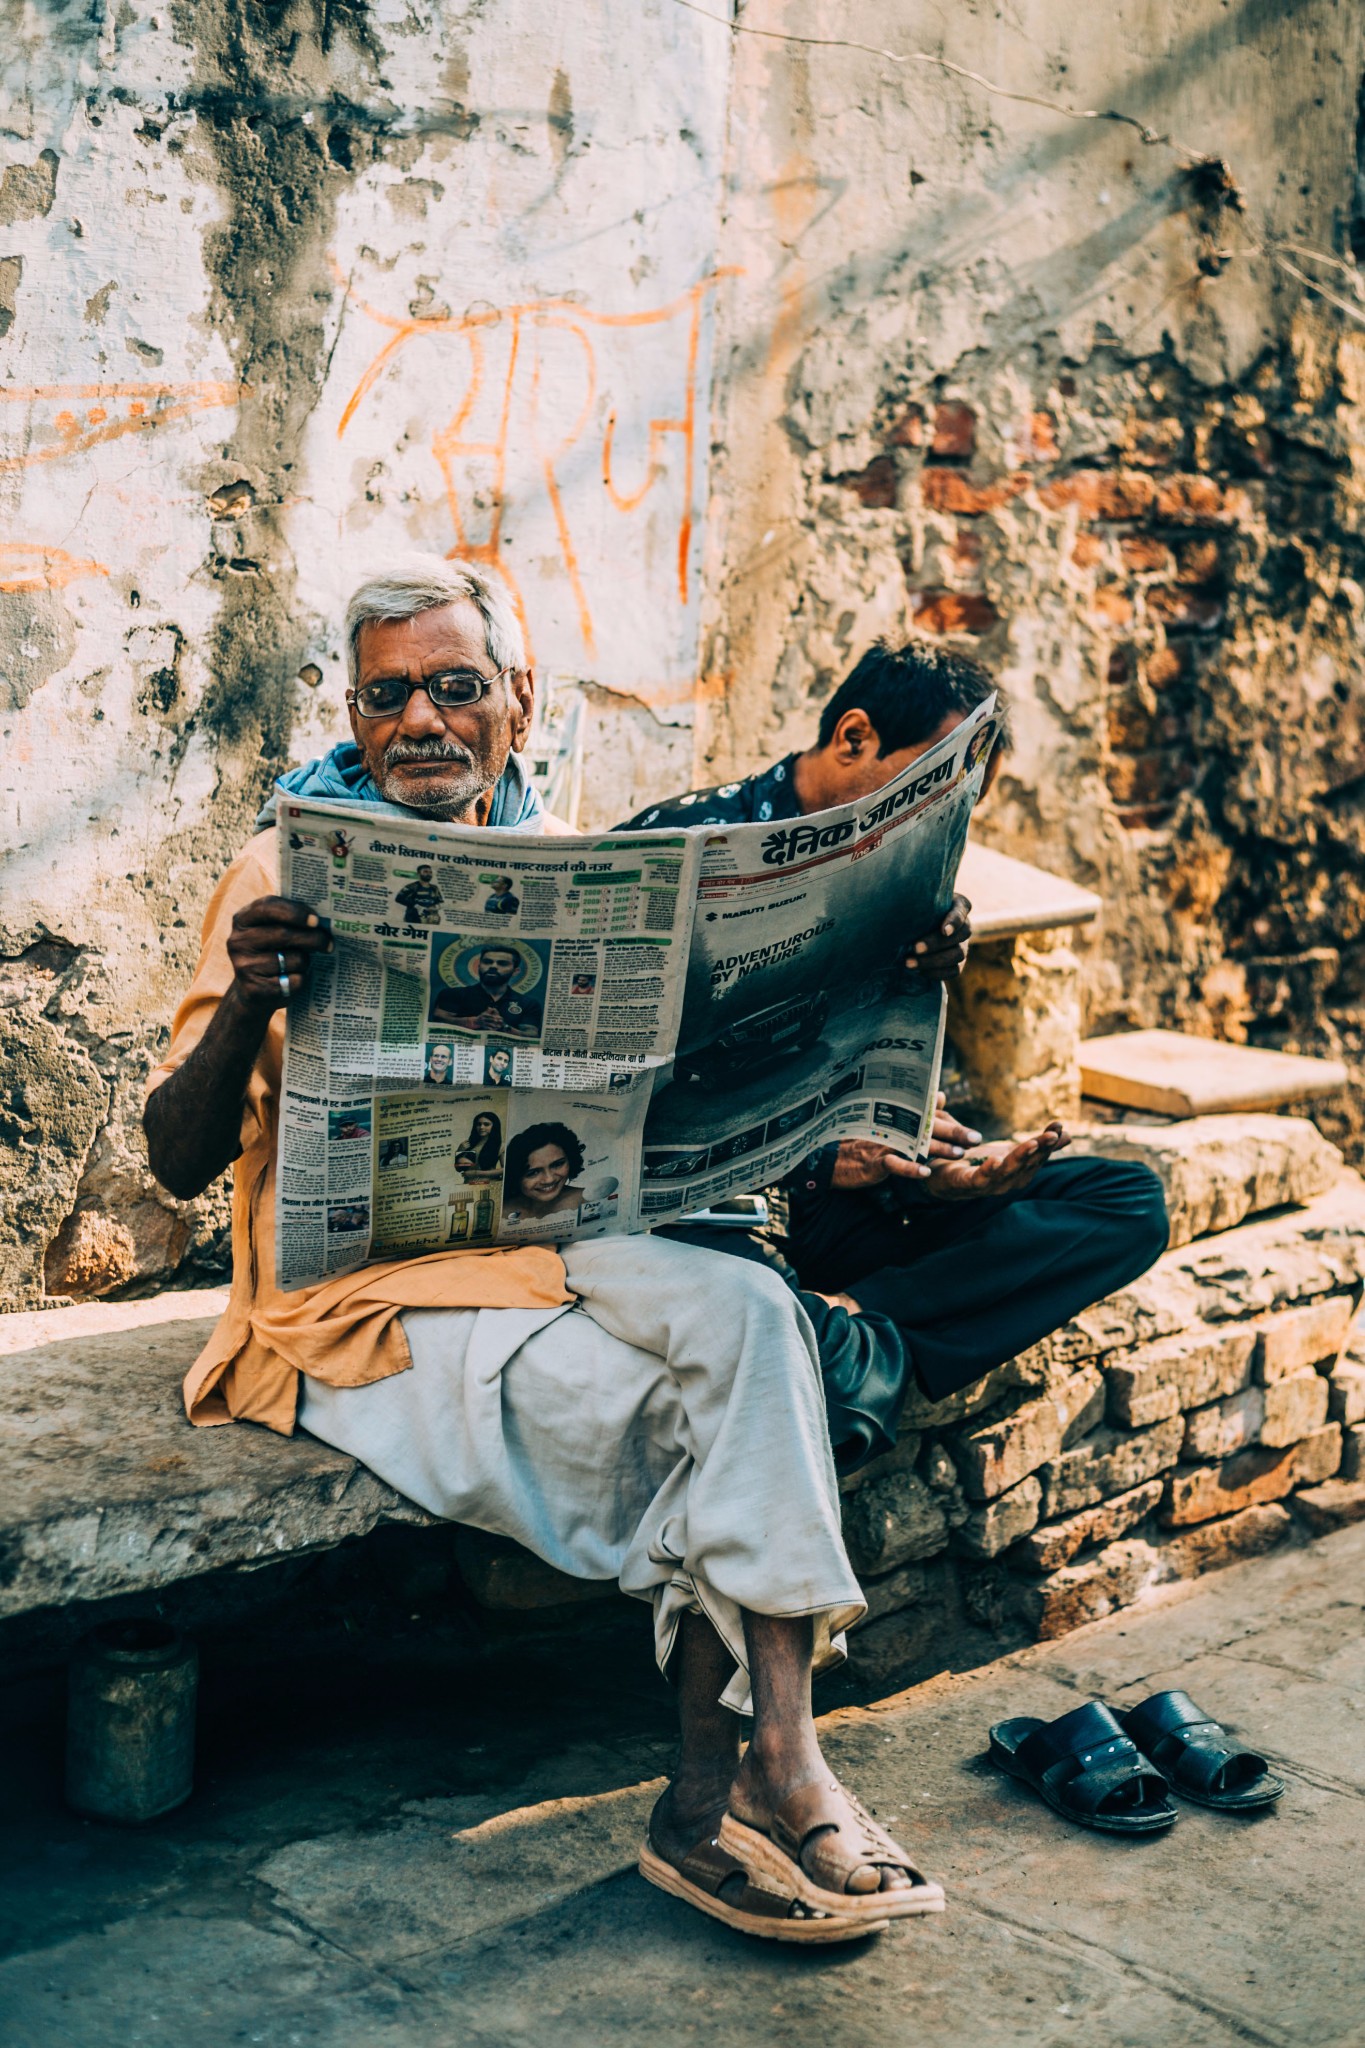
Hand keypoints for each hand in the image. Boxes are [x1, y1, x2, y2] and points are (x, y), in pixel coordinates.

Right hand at [226, 896, 332, 1013]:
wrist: (255, 992)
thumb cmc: (271, 953)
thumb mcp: (273, 931)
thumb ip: (290, 920)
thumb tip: (323, 920)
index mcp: (242, 920)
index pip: (267, 907)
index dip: (295, 912)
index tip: (316, 920)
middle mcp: (238, 942)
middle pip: (284, 934)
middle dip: (313, 938)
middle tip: (329, 943)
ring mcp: (244, 967)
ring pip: (293, 959)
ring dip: (306, 962)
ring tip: (302, 963)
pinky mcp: (255, 990)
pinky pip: (294, 981)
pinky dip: (301, 980)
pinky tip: (293, 979)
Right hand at [827, 1094, 981, 1188]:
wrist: (829, 1156)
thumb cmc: (861, 1139)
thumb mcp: (890, 1125)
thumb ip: (917, 1113)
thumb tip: (941, 1096)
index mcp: (897, 1117)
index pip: (929, 1118)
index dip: (952, 1124)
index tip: (973, 1133)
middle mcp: (892, 1126)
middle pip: (927, 1126)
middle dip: (953, 1132)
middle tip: (975, 1138)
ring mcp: (883, 1142)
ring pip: (915, 1143)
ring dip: (938, 1148)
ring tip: (959, 1153)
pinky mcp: (873, 1160)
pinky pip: (894, 1163)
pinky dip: (910, 1167)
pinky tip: (926, 1171)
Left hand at [903, 893, 971, 982]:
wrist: (917, 926)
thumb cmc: (917, 907)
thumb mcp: (918, 900)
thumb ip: (916, 902)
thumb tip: (898, 910)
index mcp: (959, 905)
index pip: (961, 912)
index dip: (954, 922)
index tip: (944, 930)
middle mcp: (964, 926)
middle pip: (960, 935)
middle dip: (936, 943)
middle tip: (915, 947)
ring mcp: (963, 945)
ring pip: (958, 955)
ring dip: (932, 961)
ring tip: (909, 963)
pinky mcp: (958, 963)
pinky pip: (954, 971)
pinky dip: (936, 972)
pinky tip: (919, 971)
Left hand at [925, 1121, 1069, 1200]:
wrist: (942, 1177)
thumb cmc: (979, 1164)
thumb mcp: (1010, 1150)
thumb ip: (1036, 1144)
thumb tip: (1067, 1132)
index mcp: (1018, 1170)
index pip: (1038, 1155)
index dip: (1050, 1142)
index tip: (1060, 1126)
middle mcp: (1007, 1180)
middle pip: (1027, 1163)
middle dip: (1041, 1149)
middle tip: (1053, 1134)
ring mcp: (988, 1185)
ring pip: (1007, 1171)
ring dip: (1020, 1157)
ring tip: (1031, 1143)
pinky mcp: (967, 1184)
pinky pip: (980, 1179)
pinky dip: (989, 1171)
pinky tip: (995, 1160)